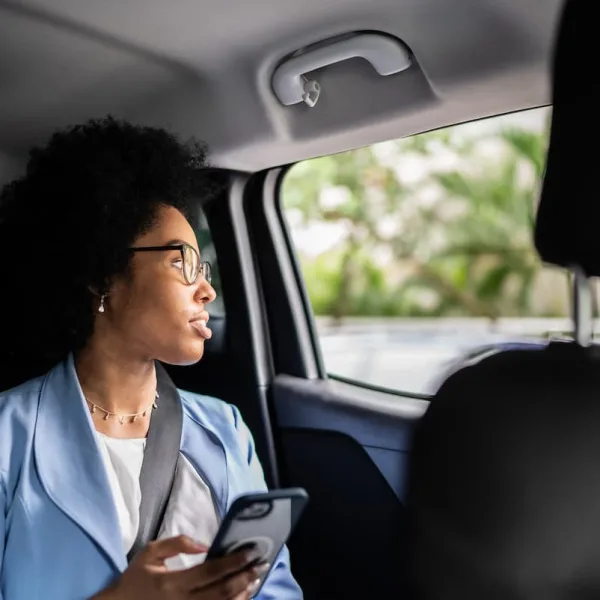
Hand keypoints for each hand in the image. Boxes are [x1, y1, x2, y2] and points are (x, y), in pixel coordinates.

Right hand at [93, 535, 267, 599]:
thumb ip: (178, 543)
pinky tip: (241, 597)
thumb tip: (205, 545)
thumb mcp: (150, 553)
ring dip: (242, 595)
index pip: (211, 572)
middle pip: (221, 593)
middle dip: (245, 578)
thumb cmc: (135, 578)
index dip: (234, 562)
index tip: (251, 552)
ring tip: (256, 580)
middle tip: (261, 565)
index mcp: (172, 583)